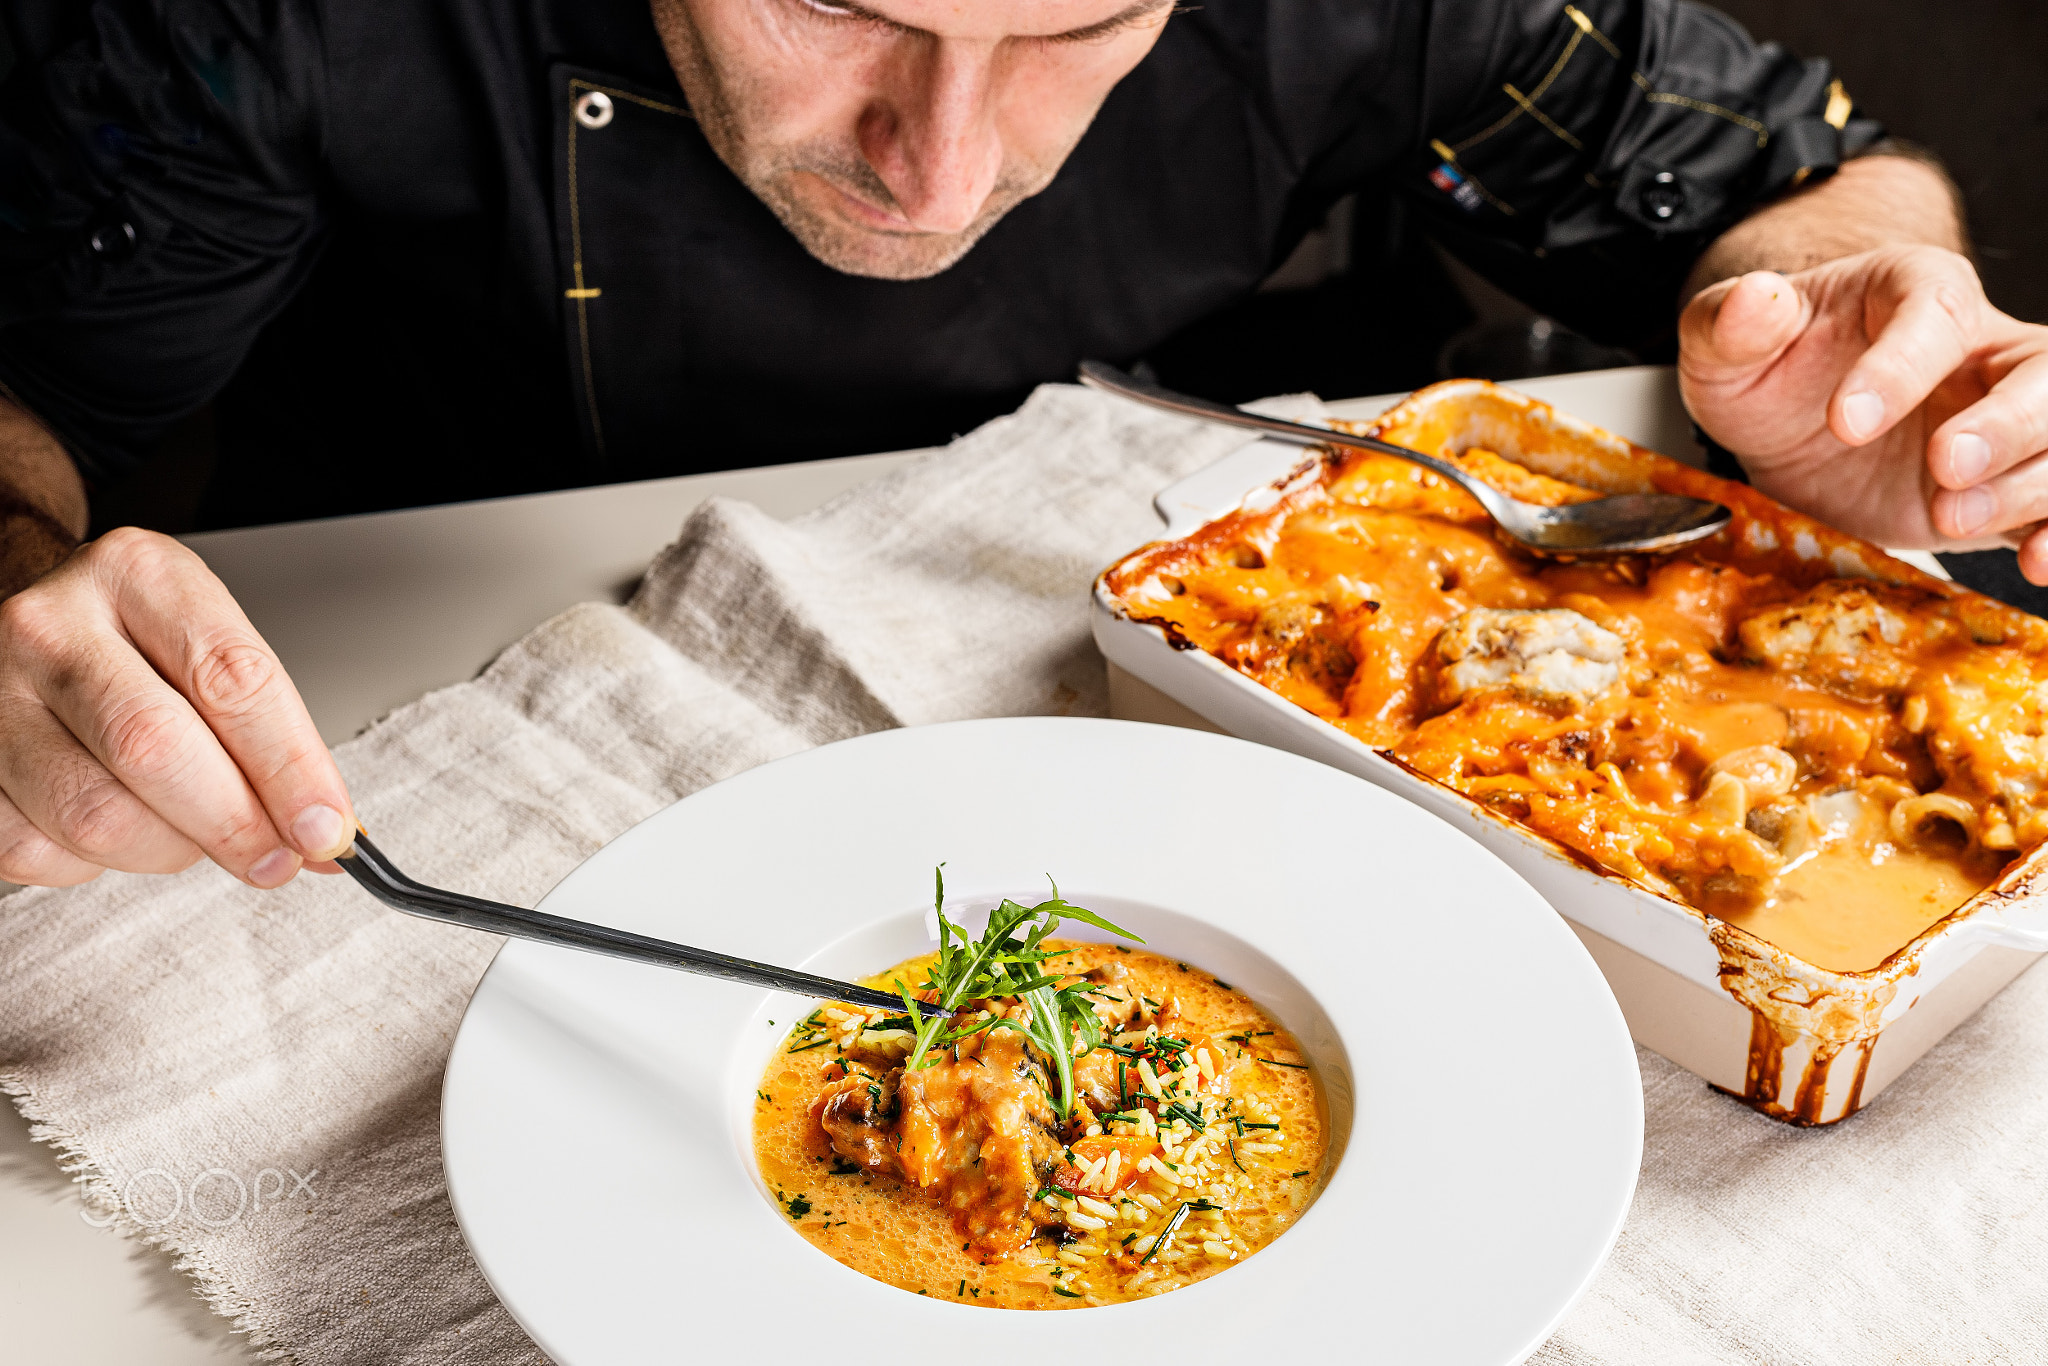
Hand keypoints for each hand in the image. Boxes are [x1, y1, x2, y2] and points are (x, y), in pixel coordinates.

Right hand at [0, 528, 354, 886]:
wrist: (41, 627)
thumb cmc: (138, 642)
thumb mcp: (212, 646)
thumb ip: (272, 733)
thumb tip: (325, 832)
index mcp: (138, 576)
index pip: (232, 682)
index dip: (289, 770)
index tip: (326, 830)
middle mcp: (52, 625)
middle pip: (154, 750)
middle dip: (233, 824)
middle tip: (276, 857)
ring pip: (95, 816)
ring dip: (167, 848)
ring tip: (191, 831)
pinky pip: (37, 850)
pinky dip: (92, 864)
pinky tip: (119, 825)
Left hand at [1678, 244, 2047, 581]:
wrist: (1785, 431)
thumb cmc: (1766, 370)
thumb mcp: (1723, 345)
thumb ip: (1730, 322)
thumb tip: (1754, 297)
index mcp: (1915, 292)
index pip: (1935, 313)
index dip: (1901, 367)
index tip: (1846, 422)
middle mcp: (1981, 349)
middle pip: (2042, 368)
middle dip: (2008, 422)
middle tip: (1943, 466)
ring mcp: (2006, 417)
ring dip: (2028, 485)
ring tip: (1952, 519)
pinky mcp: (2007, 484)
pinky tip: (2035, 560)